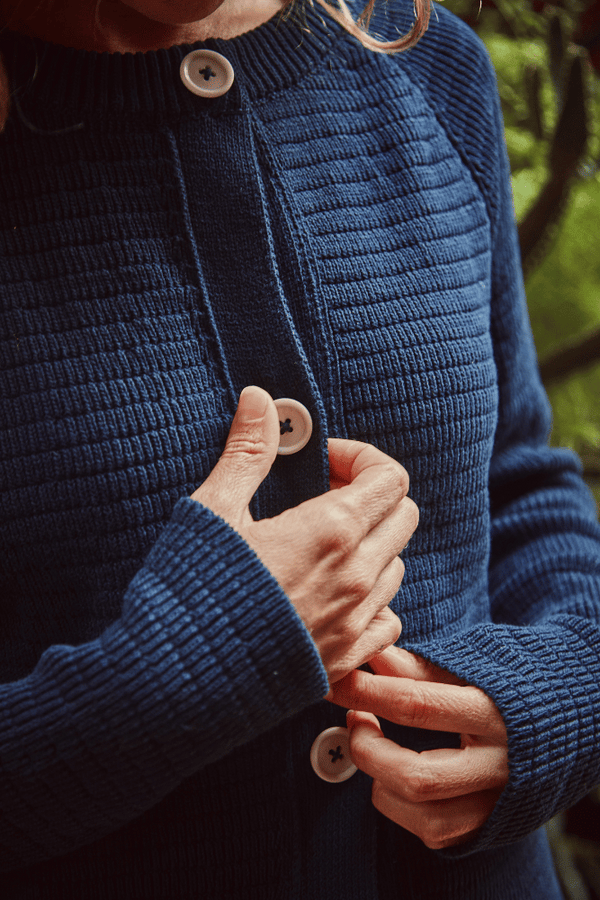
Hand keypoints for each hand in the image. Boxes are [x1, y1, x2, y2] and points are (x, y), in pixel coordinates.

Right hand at [192, 386, 418, 682]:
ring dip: (371, 547)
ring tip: (322, 548)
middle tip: (323, 499)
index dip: (362, 458)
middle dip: (372, 497)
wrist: (177, 680)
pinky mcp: (345, 658)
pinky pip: (387, 620)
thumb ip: (246, 452)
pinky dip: (372, 601)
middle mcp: (356, 576)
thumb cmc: (192, 591)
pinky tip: (333, 597)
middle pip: (403, 516)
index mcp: (330, 531)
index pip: (390, 477)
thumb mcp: (214, 510)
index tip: (325, 464)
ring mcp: (355, 621)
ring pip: (397, 567)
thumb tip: (260, 400)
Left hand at [327, 646, 507, 847]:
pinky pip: (431, 830)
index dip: (366, 692)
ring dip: (379, 780)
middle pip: (416, 776)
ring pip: (422, 813)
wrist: (566, 724)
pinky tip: (392, 775)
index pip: (416, 704)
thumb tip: (368, 652)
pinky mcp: (487, 824)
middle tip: (354, 718)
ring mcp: (494, 800)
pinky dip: (398, 804)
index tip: (337, 680)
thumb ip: (418, 666)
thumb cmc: (506, 687)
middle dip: (367, 749)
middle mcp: (498, 764)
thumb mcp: (470, 667)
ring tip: (371, 746)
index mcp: (493, 711)